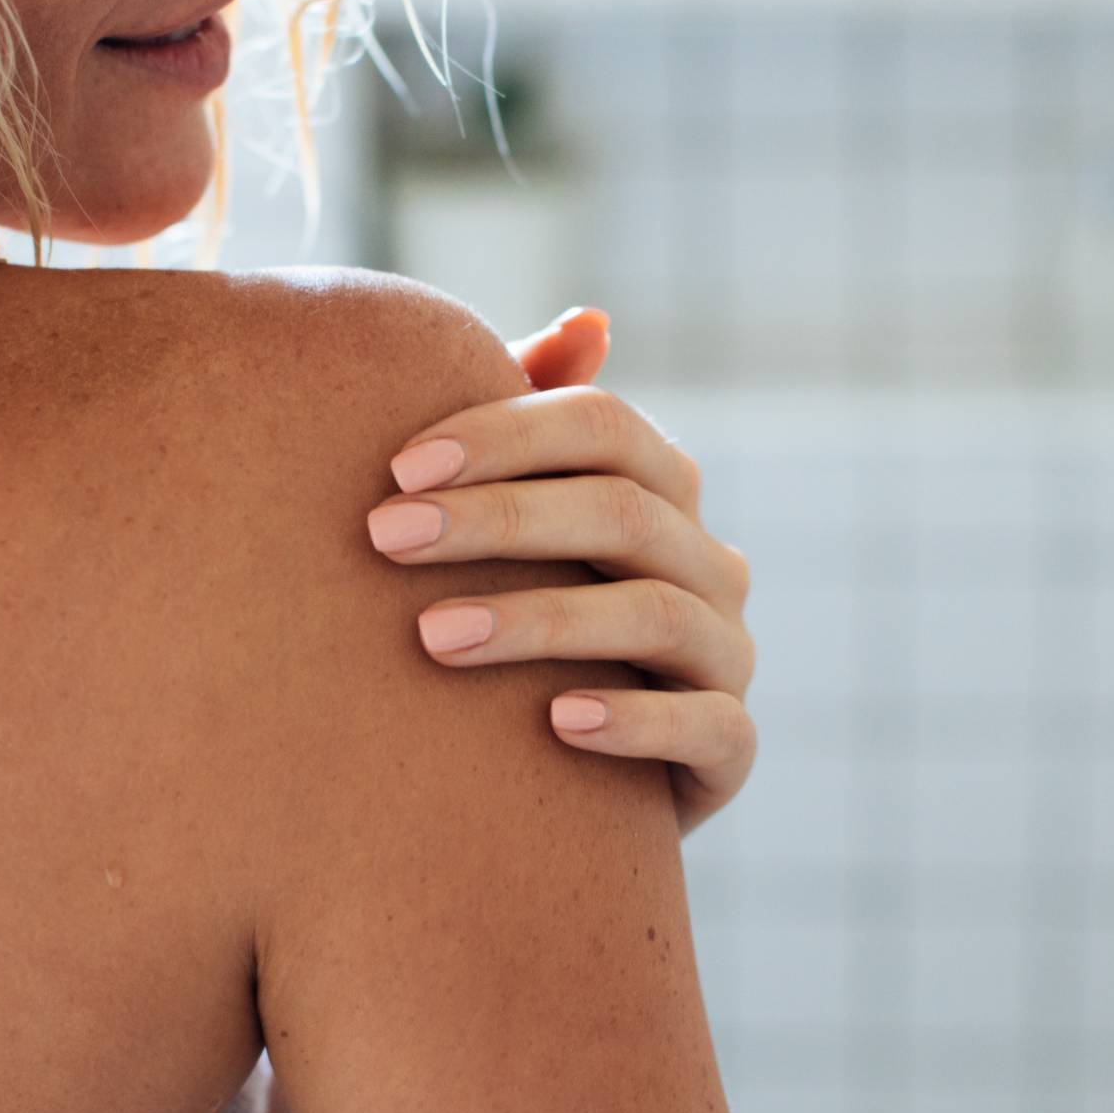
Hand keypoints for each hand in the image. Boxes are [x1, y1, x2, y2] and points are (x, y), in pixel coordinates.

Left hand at [269, 308, 757, 1112]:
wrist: (556, 791)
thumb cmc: (515, 630)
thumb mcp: (515, 530)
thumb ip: (530, 429)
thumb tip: (591, 321)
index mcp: (661, 493)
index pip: (606, 428)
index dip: (505, 435)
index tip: (394, 468)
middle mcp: (709, 564)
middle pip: (623, 511)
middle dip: (498, 518)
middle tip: (381, 539)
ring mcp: (728, 657)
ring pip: (657, 615)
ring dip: (540, 619)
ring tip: (432, 638)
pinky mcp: (732, 753)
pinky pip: (708, 728)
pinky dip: (633, 721)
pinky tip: (552, 723)